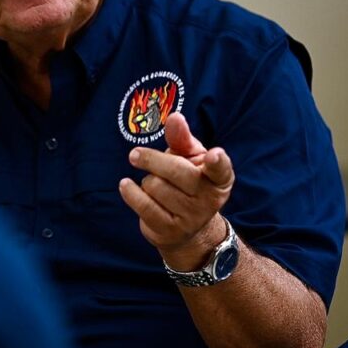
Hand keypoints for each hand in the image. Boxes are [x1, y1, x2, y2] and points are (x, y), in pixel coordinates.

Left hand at [118, 113, 234, 267]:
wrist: (186, 228)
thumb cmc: (187, 182)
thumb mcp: (189, 158)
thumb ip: (182, 138)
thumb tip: (175, 117)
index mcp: (220, 179)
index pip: (221, 169)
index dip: (218, 161)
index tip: (215, 153)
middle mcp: (210, 199)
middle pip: (177, 171)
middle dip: (152, 160)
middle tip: (135, 154)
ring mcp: (191, 218)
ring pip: (155, 186)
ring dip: (147, 180)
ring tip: (152, 184)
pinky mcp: (170, 230)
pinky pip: (143, 205)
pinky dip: (131, 192)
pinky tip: (126, 186)